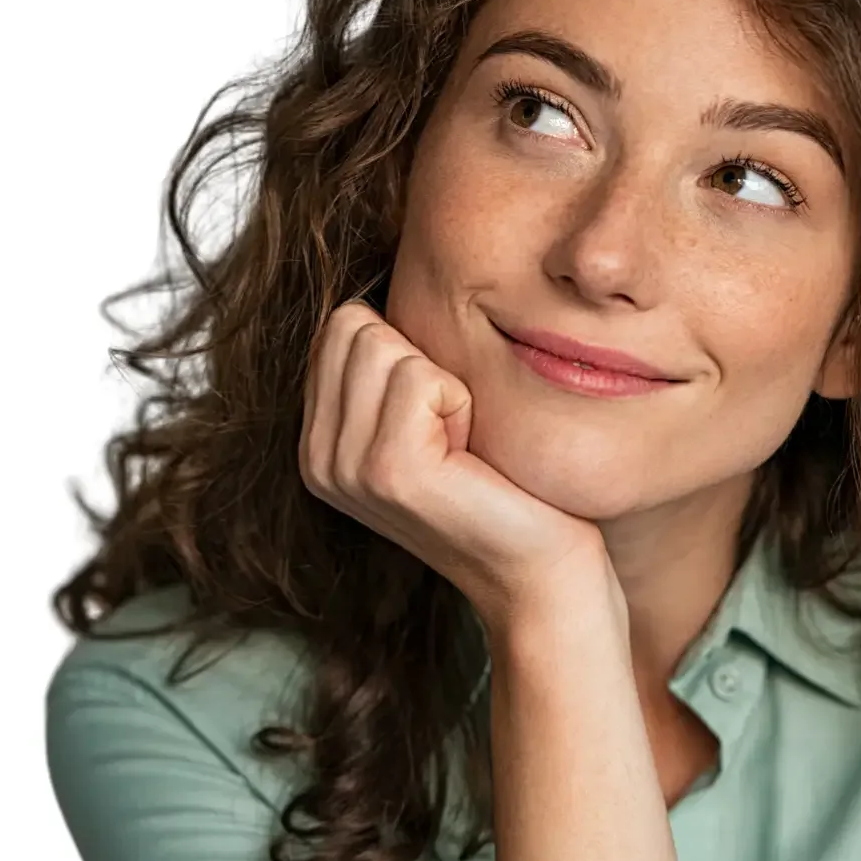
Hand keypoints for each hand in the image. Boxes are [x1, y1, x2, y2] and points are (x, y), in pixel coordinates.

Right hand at [298, 299, 616, 628]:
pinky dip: (461, 402)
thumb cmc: (502, 485)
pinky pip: (420, 377)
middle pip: (354, 326)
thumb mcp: (428, 421)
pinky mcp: (389, 473)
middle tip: (454, 431)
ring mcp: (346, 469)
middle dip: (422, 361)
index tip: (438, 417)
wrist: (542, 573)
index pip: (340, 326)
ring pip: (384, 344)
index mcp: (319, 443)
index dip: (406, 352)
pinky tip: (471, 456)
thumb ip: (387, 369)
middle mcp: (318, 458)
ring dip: (444, 382)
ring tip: (462, 445)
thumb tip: (384, 287)